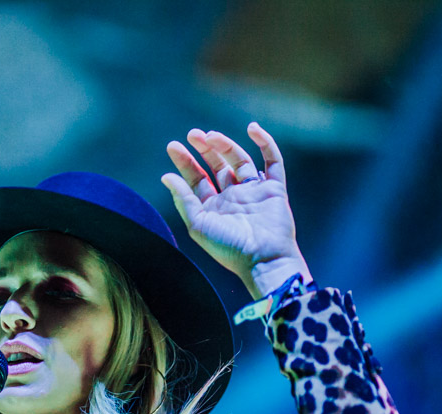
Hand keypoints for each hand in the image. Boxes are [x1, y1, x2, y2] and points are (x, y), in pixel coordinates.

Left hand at [161, 122, 310, 298]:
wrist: (263, 259)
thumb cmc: (229, 247)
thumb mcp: (198, 225)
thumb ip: (183, 200)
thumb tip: (166, 177)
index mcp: (213, 207)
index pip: (197, 179)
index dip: (185, 162)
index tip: (173, 146)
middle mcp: (233, 197)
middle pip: (217, 166)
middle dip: (204, 149)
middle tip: (193, 134)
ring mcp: (254, 192)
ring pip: (240, 161)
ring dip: (226, 145)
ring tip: (211, 135)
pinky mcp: (275, 189)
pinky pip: (272, 162)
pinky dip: (265, 144)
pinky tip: (253, 128)